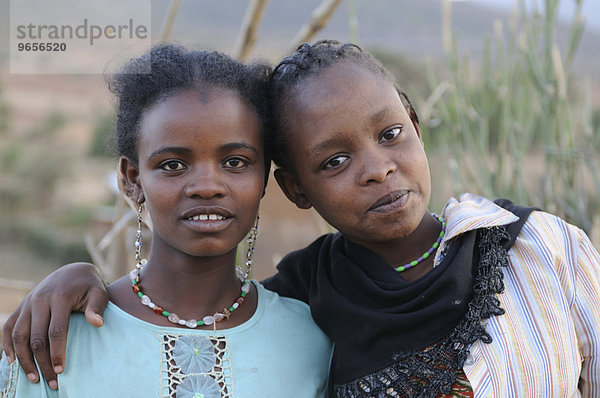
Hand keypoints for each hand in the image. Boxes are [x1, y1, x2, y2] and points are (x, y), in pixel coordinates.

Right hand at [2, 262, 107, 389]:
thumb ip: (97, 308)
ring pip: (19, 335)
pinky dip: (7, 345)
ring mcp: (28, 303)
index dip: (57, 352)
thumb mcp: (99, 293)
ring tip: (34, 377)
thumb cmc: (89, 286)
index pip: (55, 331)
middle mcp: (39, 300)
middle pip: (36, 337)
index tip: (61, 370)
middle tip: (51, 381)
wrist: (73, 272)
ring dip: (24, 359)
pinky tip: (13, 362)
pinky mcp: (21, 307)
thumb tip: (97, 324)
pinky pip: (8, 328)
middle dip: (42, 362)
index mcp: (59, 297)